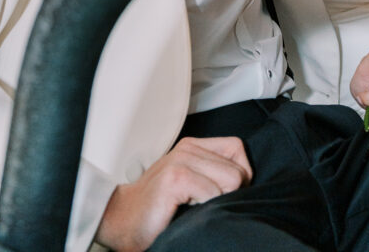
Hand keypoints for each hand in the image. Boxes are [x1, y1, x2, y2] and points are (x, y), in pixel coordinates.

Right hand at [95, 135, 251, 251]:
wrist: (121, 220)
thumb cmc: (158, 209)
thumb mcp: (191, 185)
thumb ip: (213, 175)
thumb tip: (247, 182)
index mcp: (193, 147)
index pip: (237, 149)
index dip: (240, 175)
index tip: (223, 195)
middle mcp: (187, 148)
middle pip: (239, 170)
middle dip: (230, 195)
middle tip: (205, 207)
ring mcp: (180, 160)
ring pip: (231, 181)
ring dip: (217, 202)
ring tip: (195, 209)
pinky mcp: (175, 177)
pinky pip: (213, 193)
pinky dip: (206, 209)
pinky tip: (186, 211)